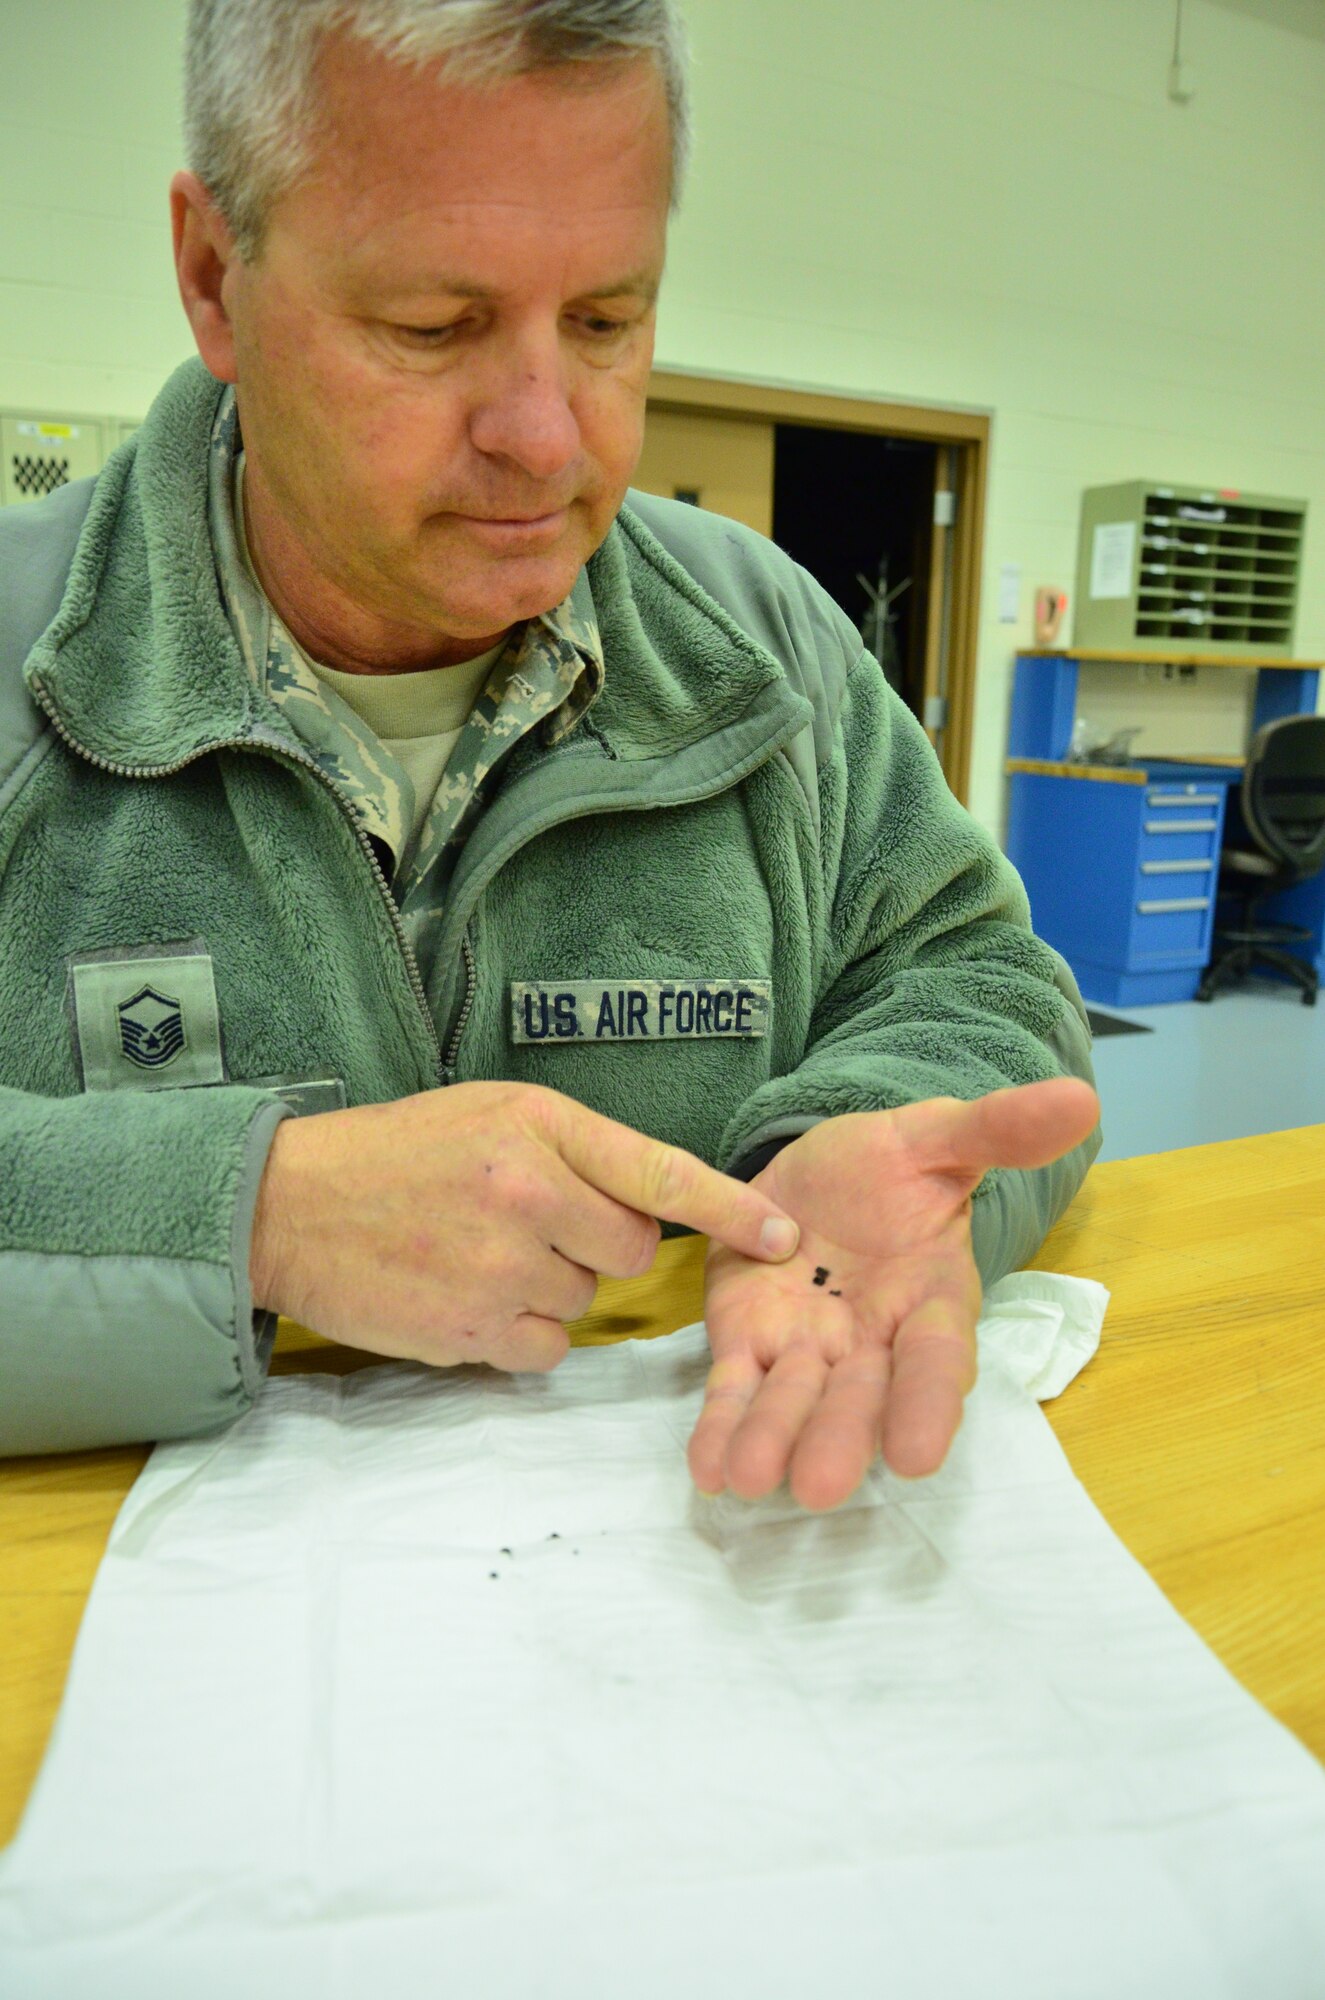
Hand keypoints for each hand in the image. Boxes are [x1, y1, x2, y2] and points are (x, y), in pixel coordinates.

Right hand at [250, 1081, 798, 1372]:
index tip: (783, 1236)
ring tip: (478, 1254)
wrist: (289, 1203)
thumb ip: (573, 1152)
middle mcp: (528, 1193)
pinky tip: (467, 1296)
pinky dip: (518, 1334)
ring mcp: (499, 1266)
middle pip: (630, 1250)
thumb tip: (651, 1211)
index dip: (730, 1208)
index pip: (659, 1171)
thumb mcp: (491, 1115)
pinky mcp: (470, 1329)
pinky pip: (544, 1351)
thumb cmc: (398, 1153)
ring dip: (550, 1289)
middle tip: (530, 1224)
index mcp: (539, 1126)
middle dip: (597, 1246)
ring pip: (585, 1303)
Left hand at [689, 1078, 1099, 1509]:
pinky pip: (736, 1392)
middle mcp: (874, 1342)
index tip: (918, 1455)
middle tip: (818, 1488)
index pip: (935, 1359)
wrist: (815, 1166)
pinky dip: (722, 1429)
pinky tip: (706, 1472)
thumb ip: (998, 1130)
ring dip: (772, 1442)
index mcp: (931, 1299)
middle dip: (839, 1440)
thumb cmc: (889, 1164)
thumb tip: (1081, 1098)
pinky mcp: (749, 1344)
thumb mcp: (936, 1136)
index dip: (927, 1406)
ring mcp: (809, 1350)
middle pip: (860, 1399)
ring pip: (792, 1403)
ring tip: (748, 1480)